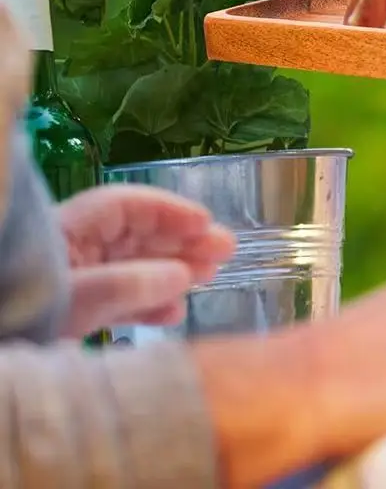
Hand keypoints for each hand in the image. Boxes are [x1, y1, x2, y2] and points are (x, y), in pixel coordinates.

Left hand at [57, 185, 235, 336]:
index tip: (207, 223)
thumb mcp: (78, 295)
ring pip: (133, 268)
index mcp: (72, 229)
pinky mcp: (72, 314)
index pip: (128, 206)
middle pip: (137, 236)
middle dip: (182, 243)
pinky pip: (119, 300)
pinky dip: (148, 305)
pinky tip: (175, 313)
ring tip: (211, 277)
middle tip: (226, 250)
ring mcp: (75, 282)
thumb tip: (185, 275)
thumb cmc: (24, 314)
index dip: (171, 212)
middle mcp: (76, 249)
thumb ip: (131, 284)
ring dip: (173, 272)